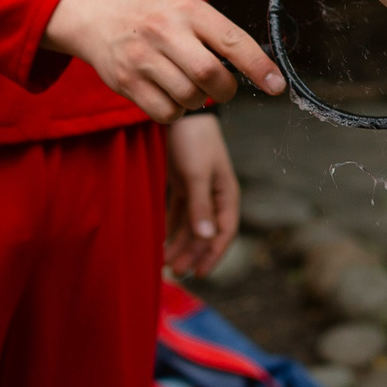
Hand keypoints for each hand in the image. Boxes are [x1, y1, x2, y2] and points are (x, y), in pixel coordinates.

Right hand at [43, 0, 283, 122]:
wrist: (98, 16)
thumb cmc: (154, 16)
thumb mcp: (185, 8)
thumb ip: (216, 34)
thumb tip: (257, 69)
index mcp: (188, 9)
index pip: (232, 40)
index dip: (259, 66)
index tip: (276, 85)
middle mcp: (164, 31)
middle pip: (210, 75)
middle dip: (225, 90)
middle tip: (222, 88)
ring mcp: (142, 58)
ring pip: (189, 97)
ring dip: (198, 100)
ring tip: (188, 84)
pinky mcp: (126, 82)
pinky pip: (166, 113)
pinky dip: (176, 111)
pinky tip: (170, 95)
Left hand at [165, 112, 239, 276]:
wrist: (181, 113)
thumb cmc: (194, 142)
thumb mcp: (197, 175)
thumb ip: (200, 206)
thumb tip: (207, 238)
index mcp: (225, 195)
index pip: (224, 232)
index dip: (213, 254)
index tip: (199, 273)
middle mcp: (214, 196)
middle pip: (206, 233)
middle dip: (192, 254)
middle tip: (176, 273)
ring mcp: (198, 190)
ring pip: (191, 225)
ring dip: (180, 244)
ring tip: (166, 262)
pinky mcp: (182, 184)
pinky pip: (178, 214)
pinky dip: (171, 228)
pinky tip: (161, 241)